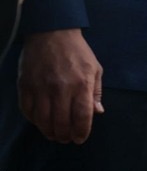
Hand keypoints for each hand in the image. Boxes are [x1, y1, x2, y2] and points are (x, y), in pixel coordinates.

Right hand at [18, 29, 103, 143]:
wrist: (52, 32)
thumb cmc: (77, 52)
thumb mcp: (95, 69)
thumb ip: (96, 92)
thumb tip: (98, 112)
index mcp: (81, 84)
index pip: (82, 116)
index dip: (82, 132)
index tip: (80, 139)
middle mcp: (61, 88)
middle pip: (61, 122)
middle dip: (65, 135)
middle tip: (66, 139)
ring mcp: (41, 87)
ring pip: (43, 120)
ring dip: (48, 132)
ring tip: (53, 135)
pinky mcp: (25, 84)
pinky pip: (27, 109)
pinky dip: (33, 120)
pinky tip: (39, 122)